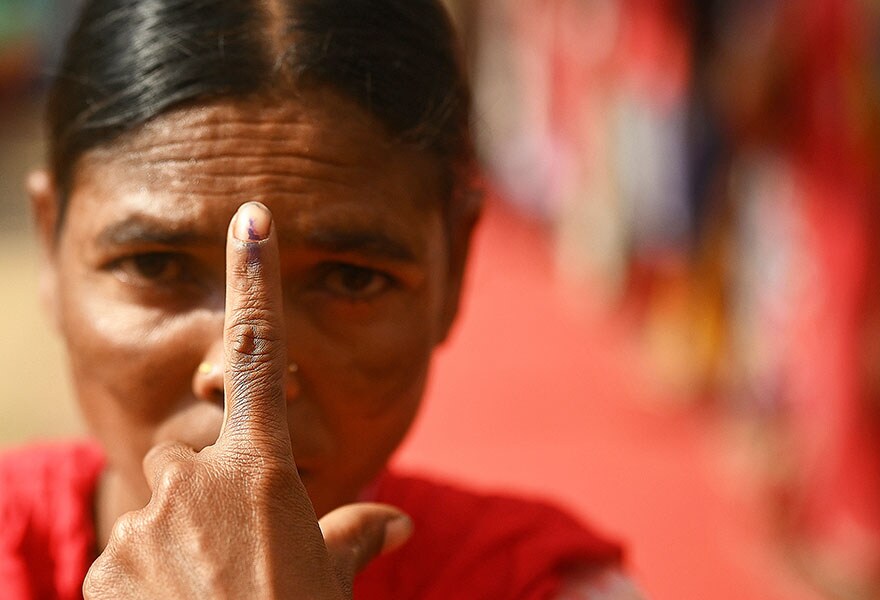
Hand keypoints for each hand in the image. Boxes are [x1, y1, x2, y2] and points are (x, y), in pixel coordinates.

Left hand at [83, 202, 412, 598]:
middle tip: (238, 548)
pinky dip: (147, 577)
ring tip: (211, 590)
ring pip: (159, 508)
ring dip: (180, 539)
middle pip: (191, 456)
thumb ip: (355, 534)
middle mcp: (198, 479)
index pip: (260, 351)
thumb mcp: (331, 579)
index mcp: (264, 467)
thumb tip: (395, 521)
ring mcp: (147, 521)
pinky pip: (127, 553)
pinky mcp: (107, 563)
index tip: (250, 217)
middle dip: (209, 489)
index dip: (255, 278)